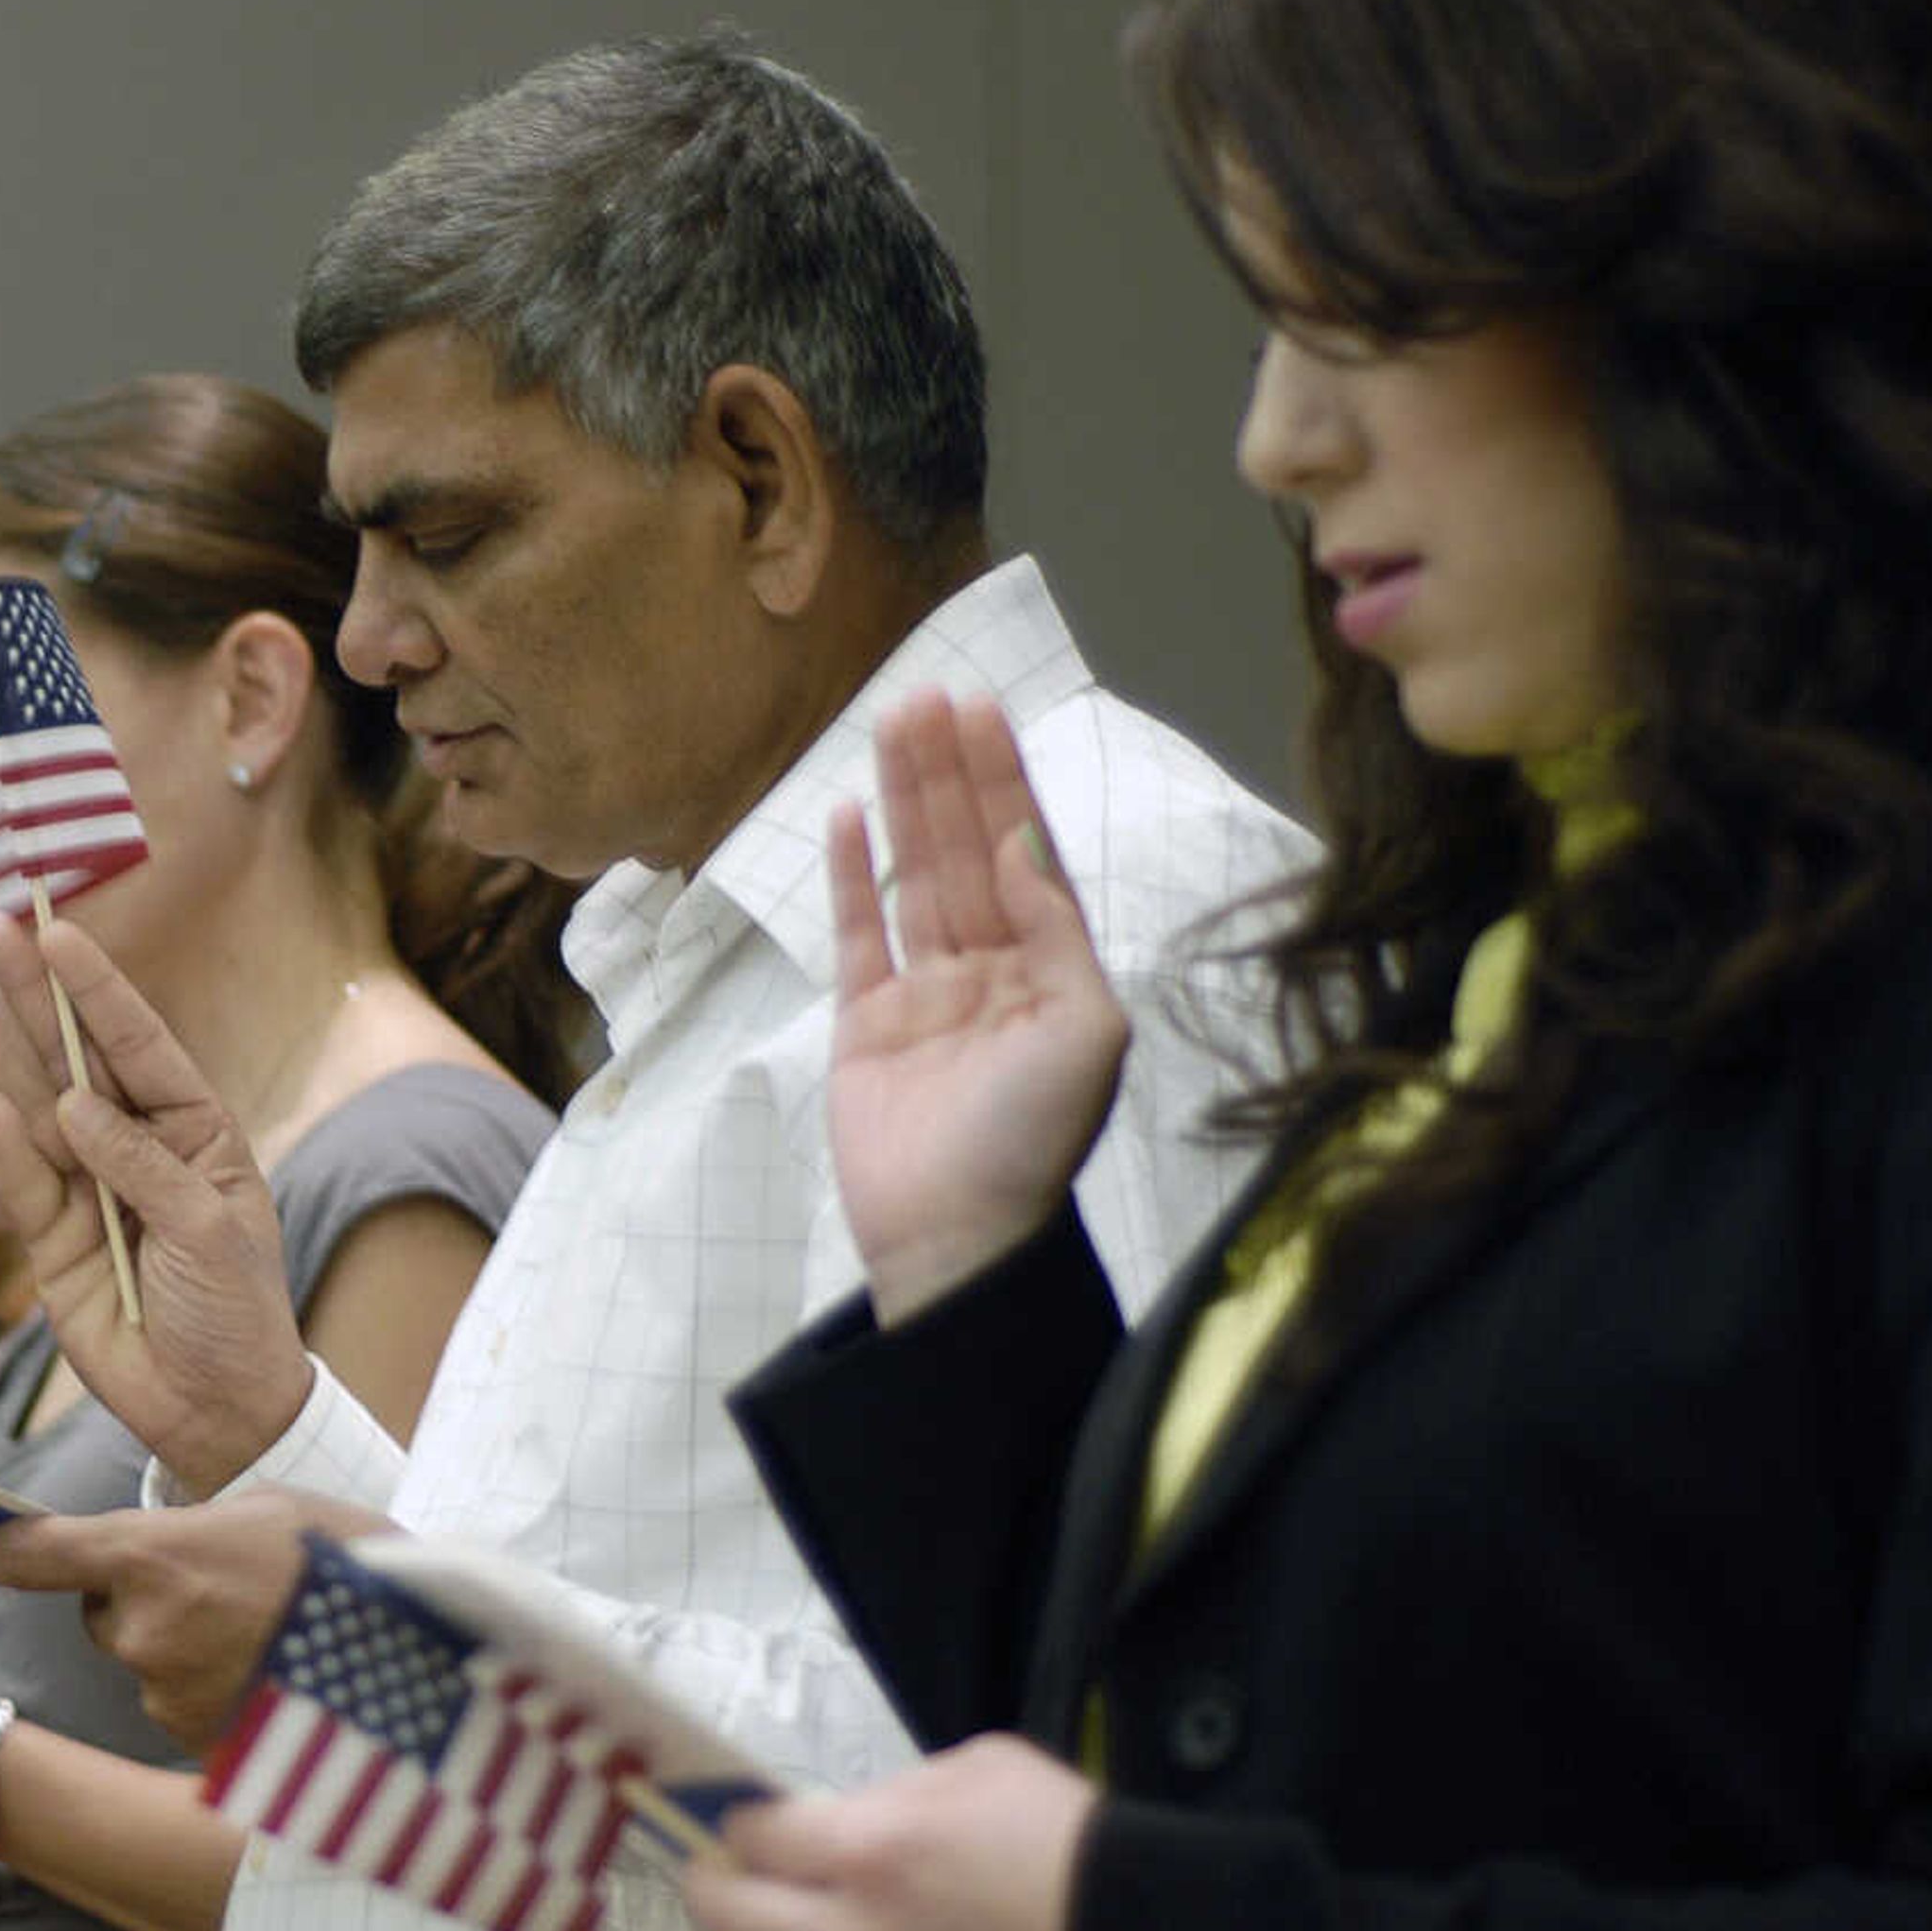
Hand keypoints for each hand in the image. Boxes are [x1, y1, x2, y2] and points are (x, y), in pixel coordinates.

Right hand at [0, 913, 313, 1491]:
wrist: (216, 1411)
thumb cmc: (235, 1314)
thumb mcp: (208, 1231)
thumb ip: (140, 1167)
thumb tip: (72, 1107)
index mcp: (197, 1134)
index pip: (141, 1046)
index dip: (98, 988)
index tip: (57, 932)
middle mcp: (139, 1152)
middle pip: (77, 1061)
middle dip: (35, 997)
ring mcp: (91, 1195)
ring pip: (36, 1113)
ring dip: (0, 1058)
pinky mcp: (53, 1245)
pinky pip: (23, 1183)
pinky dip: (1, 1142)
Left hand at [0, 1490, 333, 1748]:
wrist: (413, 1651)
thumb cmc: (345, 1560)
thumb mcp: (266, 1510)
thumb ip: (192, 1529)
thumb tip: (166, 1547)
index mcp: (149, 1556)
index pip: (36, 1554)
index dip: (10, 1551)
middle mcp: (142, 1632)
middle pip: (103, 1615)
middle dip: (142, 1603)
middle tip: (218, 1591)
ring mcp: (169, 1696)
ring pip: (149, 1666)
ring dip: (187, 1652)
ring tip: (265, 1634)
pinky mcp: (199, 1744)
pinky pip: (185, 1709)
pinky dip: (217, 1693)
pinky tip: (272, 1674)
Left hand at [678, 1733, 1096, 1930]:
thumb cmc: (1076, 1848)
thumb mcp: (984, 1771)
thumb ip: (895, 1797)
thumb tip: (841, 1823)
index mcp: (868, 1851)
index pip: (750, 1838)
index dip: (744, 1829)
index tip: (746, 1832)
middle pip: (730, 1919)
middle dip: (718, 1892)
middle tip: (723, 1884)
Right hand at [827, 694, 1129, 1322]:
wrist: (955, 1235)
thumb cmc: (1032, 1140)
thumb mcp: (1084, 1030)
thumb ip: (1056, 931)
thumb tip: (1020, 844)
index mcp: (1053, 970)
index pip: (1026, 853)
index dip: (1004, 781)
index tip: (982, 712)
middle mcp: (992, 970)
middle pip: (966, 850)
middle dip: (948, 773)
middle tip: (925, 695)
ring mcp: (926, 995)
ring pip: (914, 877)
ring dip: (902, 803)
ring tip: (888, 727)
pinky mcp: (866, 1025)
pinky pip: (859, 937)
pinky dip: (853, 878)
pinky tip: (846, 817)